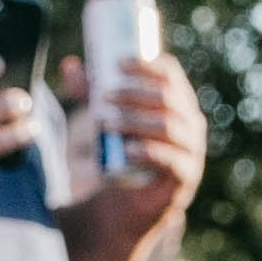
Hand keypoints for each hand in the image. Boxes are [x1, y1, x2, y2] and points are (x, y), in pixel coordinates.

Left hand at [84, 52, 205, 196]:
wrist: (143, 195)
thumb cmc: (130, 146)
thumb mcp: (110, 116)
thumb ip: (91, 94)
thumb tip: (69, 65)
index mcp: (179, 99)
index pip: (169, 73)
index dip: (146, 65)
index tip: (117, 65)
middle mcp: (191, 120)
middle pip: (166, 97)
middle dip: (133, 94)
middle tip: (104, 97)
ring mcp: (192, 148)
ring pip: (167, 126)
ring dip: (134, 121)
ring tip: (106, 124)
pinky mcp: (186, 174)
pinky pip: (170, 160)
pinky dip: (148, 152)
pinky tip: (127, 150)